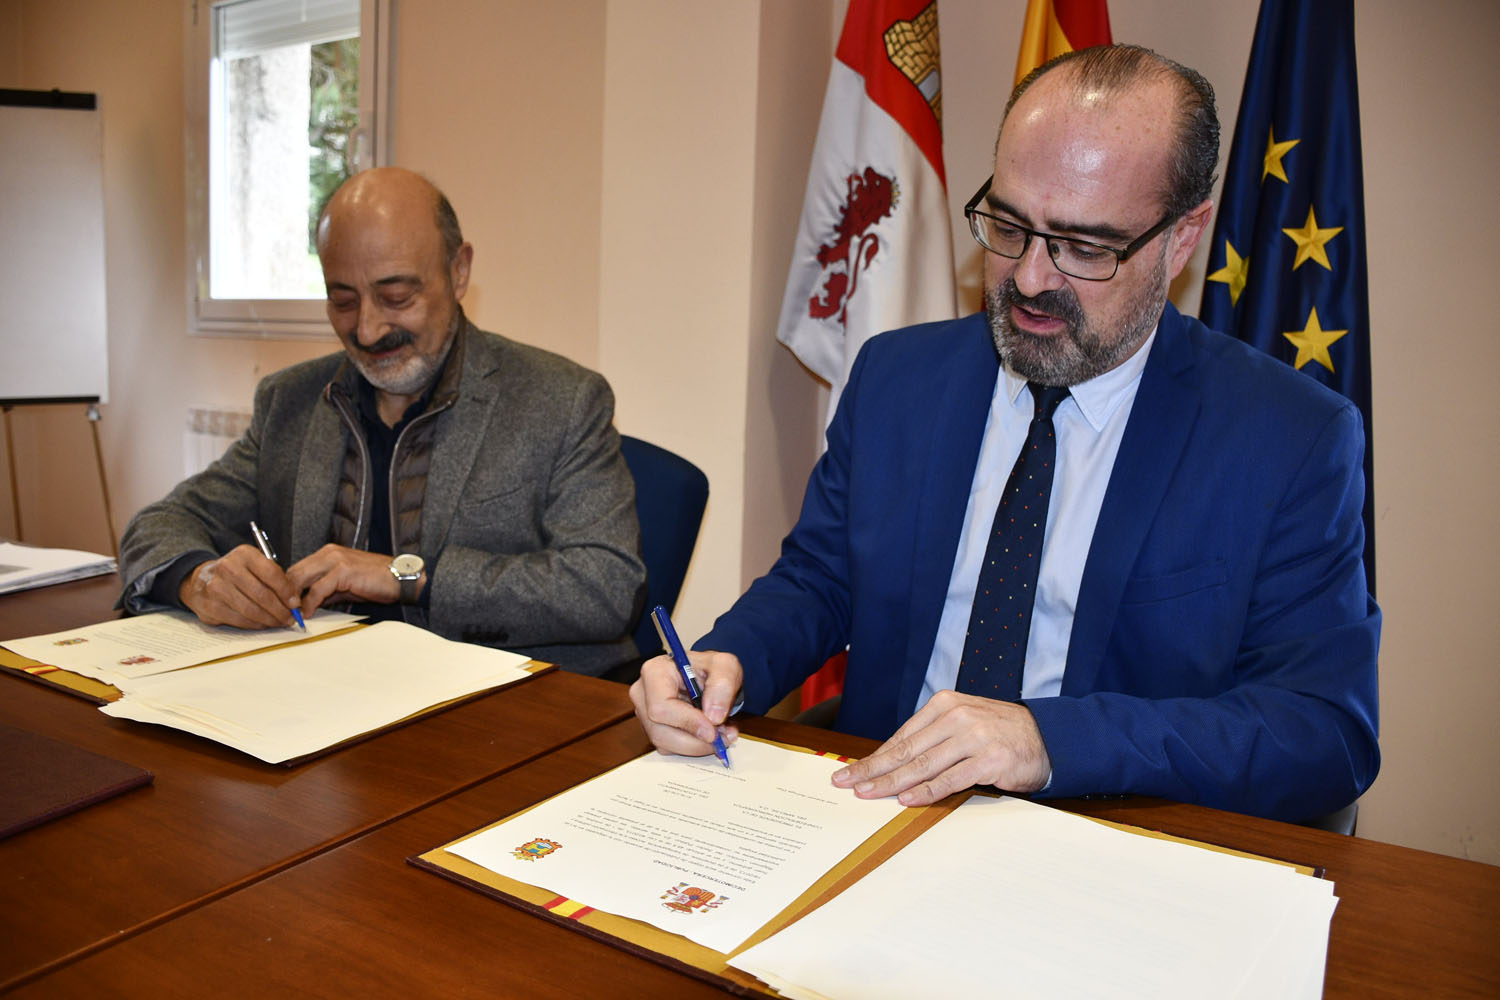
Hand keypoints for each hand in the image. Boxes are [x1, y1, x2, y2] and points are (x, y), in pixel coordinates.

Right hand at [179, 544, 302, 629]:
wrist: (200, 580)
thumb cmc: (236, 574)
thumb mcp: (253, 566)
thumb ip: (273, 578)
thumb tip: (294, 601)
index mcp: (244, 554)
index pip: (271, 573)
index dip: (286, 591)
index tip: (296, 603)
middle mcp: (228, 568)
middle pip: (262, 594)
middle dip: (280, 610)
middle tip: (290, 618)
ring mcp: (216, 587)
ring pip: (251, 609)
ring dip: (269, 620)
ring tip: (279, 622)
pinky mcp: (210, 605)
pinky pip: (239, 619)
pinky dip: (255, 624)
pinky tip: (263, 624)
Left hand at [287, 544, 413, 613]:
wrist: (400, 578)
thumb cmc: (376, 582)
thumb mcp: (345, 586)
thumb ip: (325, 592)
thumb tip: (306, 605)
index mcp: (328, 554)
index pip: (296, 569)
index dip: (286, 588)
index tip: (281, 605)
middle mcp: (328, 553)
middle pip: (294, 572)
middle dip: (284, 594)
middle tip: (281, 612)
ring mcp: (335, 560)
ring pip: (301, 578)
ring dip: (293, 599)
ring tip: (291, 615)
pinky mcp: (343, 571)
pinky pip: (318, 589)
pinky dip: (310, 603)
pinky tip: (308, 613)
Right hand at [629, 649, 741, 757]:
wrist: (707, 677)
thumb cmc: (710, 668)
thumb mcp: (725, 666)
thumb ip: (723, 685)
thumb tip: (714, 716)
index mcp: (655, 672)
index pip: (661, 706)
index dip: (687, 722)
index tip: (712, 730)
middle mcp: (643, 694)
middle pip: (661, 732)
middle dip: (696, 741)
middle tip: (723, 736)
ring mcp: (645, 714)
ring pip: (667, 745)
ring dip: (698, 745)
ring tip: (721, 731)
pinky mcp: (653, 730)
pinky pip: (672, 749)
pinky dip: (694, 747)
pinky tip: (709, 733)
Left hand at [831, 690, 1051, 805]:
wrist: (1048, 737)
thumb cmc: (999, 733)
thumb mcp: (963, 724)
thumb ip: (932, 738)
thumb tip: (891, 762)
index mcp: (945, 704)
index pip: (901, 736)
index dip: (873, 756)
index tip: (850, 770)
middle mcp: (957, 717)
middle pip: (905, 750)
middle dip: (872, 769)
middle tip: (846, 782)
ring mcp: (973, 738)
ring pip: (922, 765)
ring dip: (891, 783)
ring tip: (867, 794)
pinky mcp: (989, 760)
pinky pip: (950, 779)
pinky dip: (926, 792)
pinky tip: (906, 801)